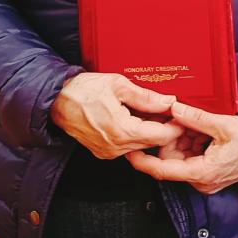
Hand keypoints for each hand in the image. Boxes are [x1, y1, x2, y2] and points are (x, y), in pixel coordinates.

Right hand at [51, 73, 184, 159]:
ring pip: (140, 146)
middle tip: (169, 111)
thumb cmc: (84, 90)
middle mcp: (115, 147)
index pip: (160, 136)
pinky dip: (135, 135)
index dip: (175, 126)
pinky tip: (135, 119)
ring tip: (151, 112)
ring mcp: (108, 152)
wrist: (57, 100)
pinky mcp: (102, 152)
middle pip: (151, 143)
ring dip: (149, 131)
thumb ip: (146, 97)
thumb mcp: (119, 85)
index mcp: (122, 131)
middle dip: (163, 128)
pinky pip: (126, 147)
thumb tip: (168, 101)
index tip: (181, 116)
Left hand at [126, 100, 237, 193]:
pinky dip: (192, 142)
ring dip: (183, 138)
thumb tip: (174, 108)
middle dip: (171, 139)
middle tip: (177, 118)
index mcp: (201, 173)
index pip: (163, 170)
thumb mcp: (223, 125)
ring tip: (195, 122)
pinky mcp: (210, 173)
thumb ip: (196, 118)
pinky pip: (192, 157)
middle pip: (171, 160)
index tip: (129, 152)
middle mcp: (201, 180)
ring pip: (182, 157)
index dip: (144, 161)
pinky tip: (201, 129)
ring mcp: (205, 178)